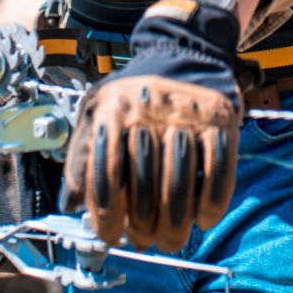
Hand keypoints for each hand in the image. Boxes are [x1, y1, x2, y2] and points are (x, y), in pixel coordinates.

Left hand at [63, 0, 246, 251]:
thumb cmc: (134, 92)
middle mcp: (148, 109)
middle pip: (144, 184)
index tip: (111, 237)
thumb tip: (70, 205)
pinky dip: (212, 203)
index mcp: (112, 109)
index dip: (106, 215)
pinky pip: (218, 171)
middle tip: (144, 241)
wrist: (185, 50)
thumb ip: (81, 156)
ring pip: (181, 183)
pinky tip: (203, 219)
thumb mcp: (97, 111)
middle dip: (143, 225)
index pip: (105, 173)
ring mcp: (188, 113)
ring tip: (171, 239)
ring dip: (176, 223)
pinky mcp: (221, 118)